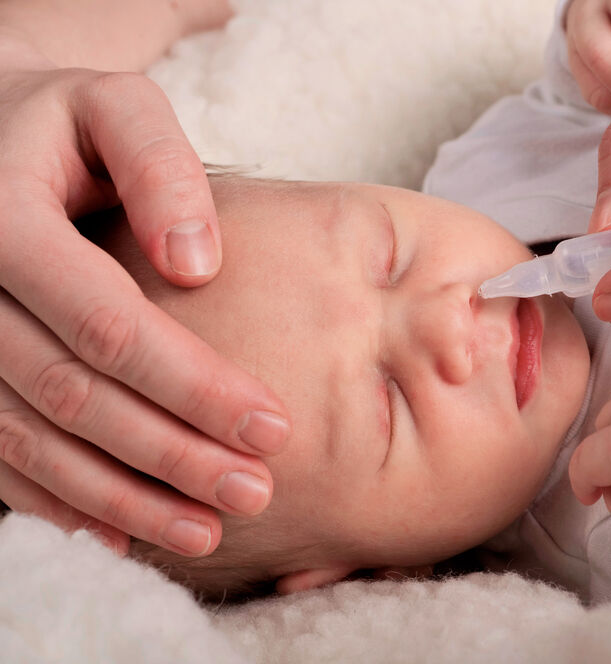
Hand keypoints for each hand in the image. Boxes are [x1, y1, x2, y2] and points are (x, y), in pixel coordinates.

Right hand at [0, 51, 288, 556]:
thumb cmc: (71, 125)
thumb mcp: (116, 108)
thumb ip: (158, 167)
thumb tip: (197, 264)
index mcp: (3, 224)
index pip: (108, 325)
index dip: (194, 385)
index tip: (275, 427)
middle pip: (74, 397)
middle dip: (171, 455)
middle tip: (256, 493)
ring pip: (35, 443)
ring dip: (123, 498)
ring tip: (208, 530)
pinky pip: (1, 456)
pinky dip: (65, 502)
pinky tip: (129, 535)